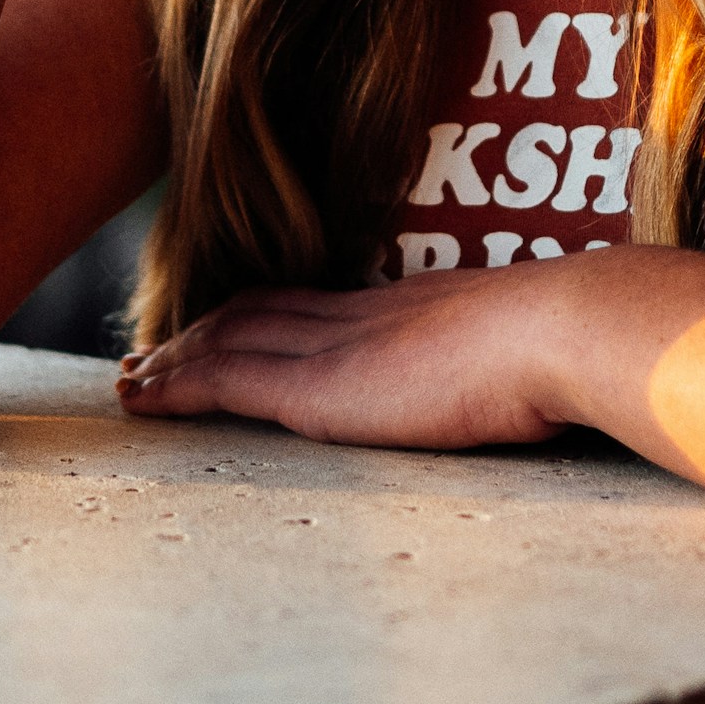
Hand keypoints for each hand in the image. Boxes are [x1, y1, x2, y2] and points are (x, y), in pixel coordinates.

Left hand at [116, 265, 568, 449]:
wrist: (561, 331)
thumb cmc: (573, 349)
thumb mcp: (537, 355)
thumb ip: (520, 367)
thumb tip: (550, 388)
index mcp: (410, 309)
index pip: (316, 304)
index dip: (263, 315)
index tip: (225, 328)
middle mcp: (361, 315)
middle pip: (257, 313)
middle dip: (200, 333)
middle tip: (150, 355)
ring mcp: (336, 346)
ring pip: (227, 340)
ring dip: (173, 359)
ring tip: (131, 381)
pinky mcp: (318, 386)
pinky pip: (226, 379)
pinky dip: (178, 386)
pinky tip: (144, 399)